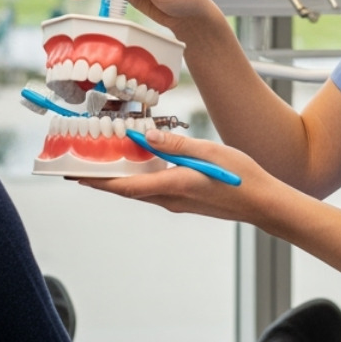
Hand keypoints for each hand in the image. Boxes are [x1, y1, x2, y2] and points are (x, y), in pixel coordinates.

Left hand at [76, 127, 281, 225]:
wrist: (264, 203)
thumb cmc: (241, 178)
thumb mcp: (209, 152)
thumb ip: (176, 145)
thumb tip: (146, 138)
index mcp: (174, 187)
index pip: (126, 186)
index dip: (98, 181)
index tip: (76, 176)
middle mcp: (171, 199)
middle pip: (127, 190)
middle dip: (102, 180)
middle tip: (79, 168)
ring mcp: (178, 203)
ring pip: (140, 190)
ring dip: (120, 178)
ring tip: (102, 163)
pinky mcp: (186, 201)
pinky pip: (155, 190)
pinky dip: (140, 178)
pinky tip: (140, 164)